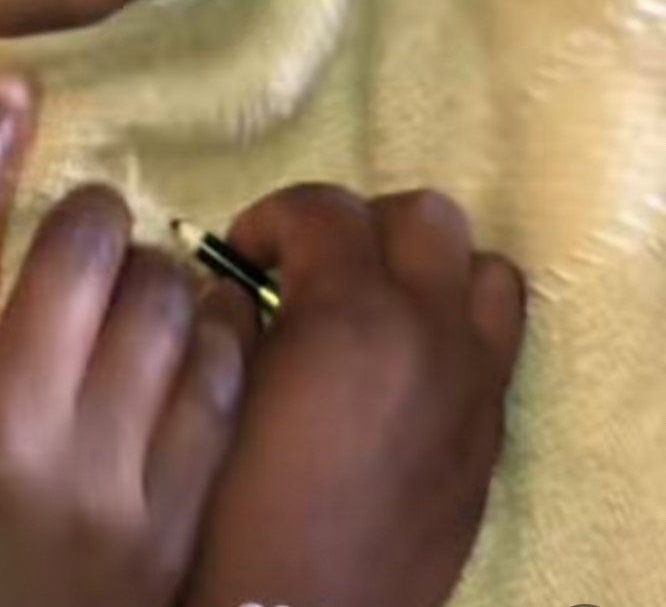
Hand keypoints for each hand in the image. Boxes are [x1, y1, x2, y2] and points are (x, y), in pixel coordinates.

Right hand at [0, 79, 245, 606]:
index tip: (12, 87)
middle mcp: (2, 434)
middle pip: (70, 248)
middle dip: (90, 213)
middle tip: (90, 229)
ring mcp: (98, 484)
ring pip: (159, 298)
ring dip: (156, 268)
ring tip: (143, 288)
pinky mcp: (172, 526)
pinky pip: (215, 382)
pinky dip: (209, 337)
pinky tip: (194, 341)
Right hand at [186, 185, 525, 606]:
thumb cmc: (233, 505)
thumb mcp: (214, 389)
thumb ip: (231, 314)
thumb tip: (236, 281)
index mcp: (350, 314)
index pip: (324, 206)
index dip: (271, 217)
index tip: (242, 256)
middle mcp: (428, 333)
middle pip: (424, 216)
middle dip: (360, 225)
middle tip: (311, 269)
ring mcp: (472, 383)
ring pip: (483, 269)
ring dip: (428, 269)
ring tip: (376, 305)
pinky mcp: (490, 432)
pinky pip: (497, 340)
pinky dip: (457, 326)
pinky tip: (405, 364)